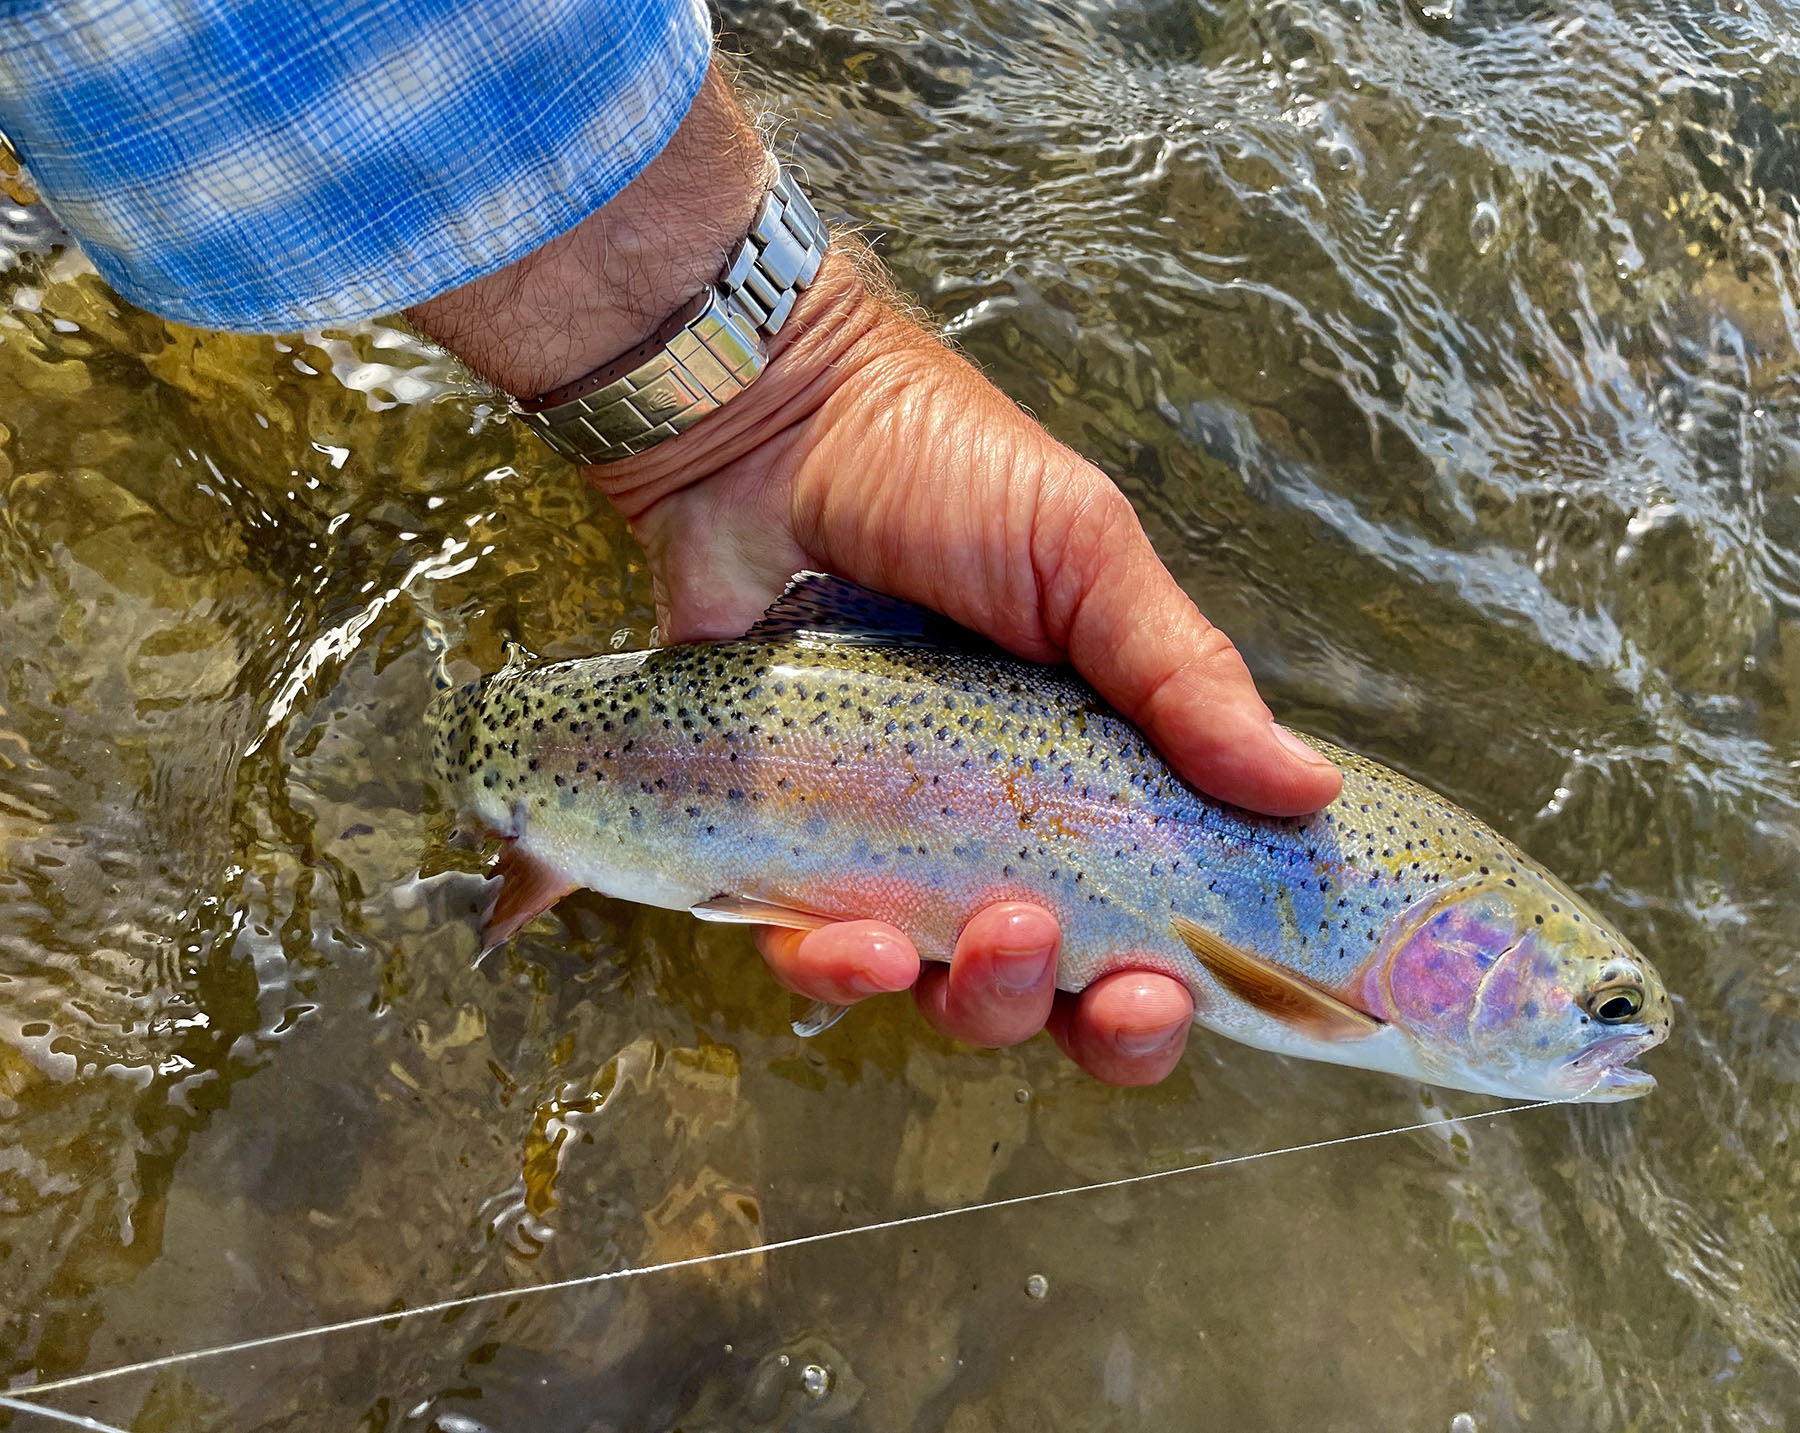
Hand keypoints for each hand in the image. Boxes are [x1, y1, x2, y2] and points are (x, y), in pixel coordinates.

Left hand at [598, 254, 1341, 1083]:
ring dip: (982, 999)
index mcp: (1090, 772)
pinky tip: (860, 945)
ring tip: (995, 934)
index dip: (1176, 984)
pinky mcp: (783, 845)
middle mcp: (995, 828)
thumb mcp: (1086, 557)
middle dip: (1094, 1023)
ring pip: (941, 992)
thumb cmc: (940, 475)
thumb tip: (1311, 791)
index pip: (1154, 917)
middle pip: (1059, 989)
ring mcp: (888, 845)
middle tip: (1109, 986)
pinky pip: (811, 955)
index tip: (1192, 988)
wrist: (769, 427)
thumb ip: (1185, 677)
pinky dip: (837, 971)